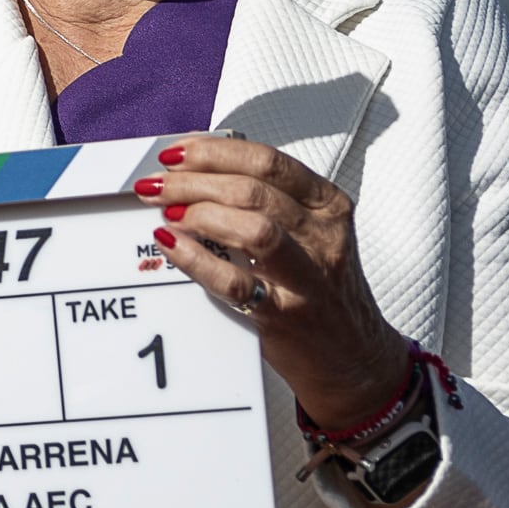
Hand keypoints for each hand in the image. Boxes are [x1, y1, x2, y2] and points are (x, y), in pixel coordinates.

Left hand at [138, 137, 414, 427]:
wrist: (352, 355)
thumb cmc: (318, 288)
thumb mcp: (308, 233)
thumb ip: (265, 201)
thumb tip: (194, 171)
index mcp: (327, 206)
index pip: (269, 162)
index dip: (215, 152)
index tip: (176, 153)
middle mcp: (323, 236)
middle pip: (254, 190)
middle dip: (194, 181)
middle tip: (156, 185)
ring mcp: (307, 277)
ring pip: (254, 229)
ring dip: (199, 213)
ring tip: (166, 212)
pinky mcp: (285, 315)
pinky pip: (235, 283)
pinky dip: (196, 260)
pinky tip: (171, 246)